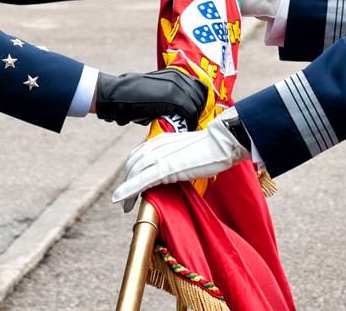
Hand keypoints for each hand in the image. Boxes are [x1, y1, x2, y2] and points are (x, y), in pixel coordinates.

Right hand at [95, 69, 207, 127]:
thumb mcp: (155, 88)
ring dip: (194, 119)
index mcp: (175, 73)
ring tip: (187, 128)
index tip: (195, 113)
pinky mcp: (173, 99)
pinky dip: (189, 123)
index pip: (200, 87)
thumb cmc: (132, 95)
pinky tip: (184, 129)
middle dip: (198, 111)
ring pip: (196, 105)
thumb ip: (169, 93)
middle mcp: (178, 77)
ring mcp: (176, 87)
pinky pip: (189, 113)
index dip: (200, 101)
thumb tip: (182, 109)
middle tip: (191, 123)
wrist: (116, 95)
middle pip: (200, 96)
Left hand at [112, 106, 250, 211]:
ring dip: (126, 192)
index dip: (131, 171)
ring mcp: (160, 156)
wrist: (223, 142)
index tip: (130, 184)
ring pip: (134, 174)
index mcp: (161, 140)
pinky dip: (128, 192)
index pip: (138, 155)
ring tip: (124, 206)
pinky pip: (141, 181)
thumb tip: (173, 169)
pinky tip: (122, 202)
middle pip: (133, 164)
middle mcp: (156, 145)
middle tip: (124, 199)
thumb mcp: (187, 150)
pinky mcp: (165, 168)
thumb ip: (175, 157)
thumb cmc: (211, 148)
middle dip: (126, 182)